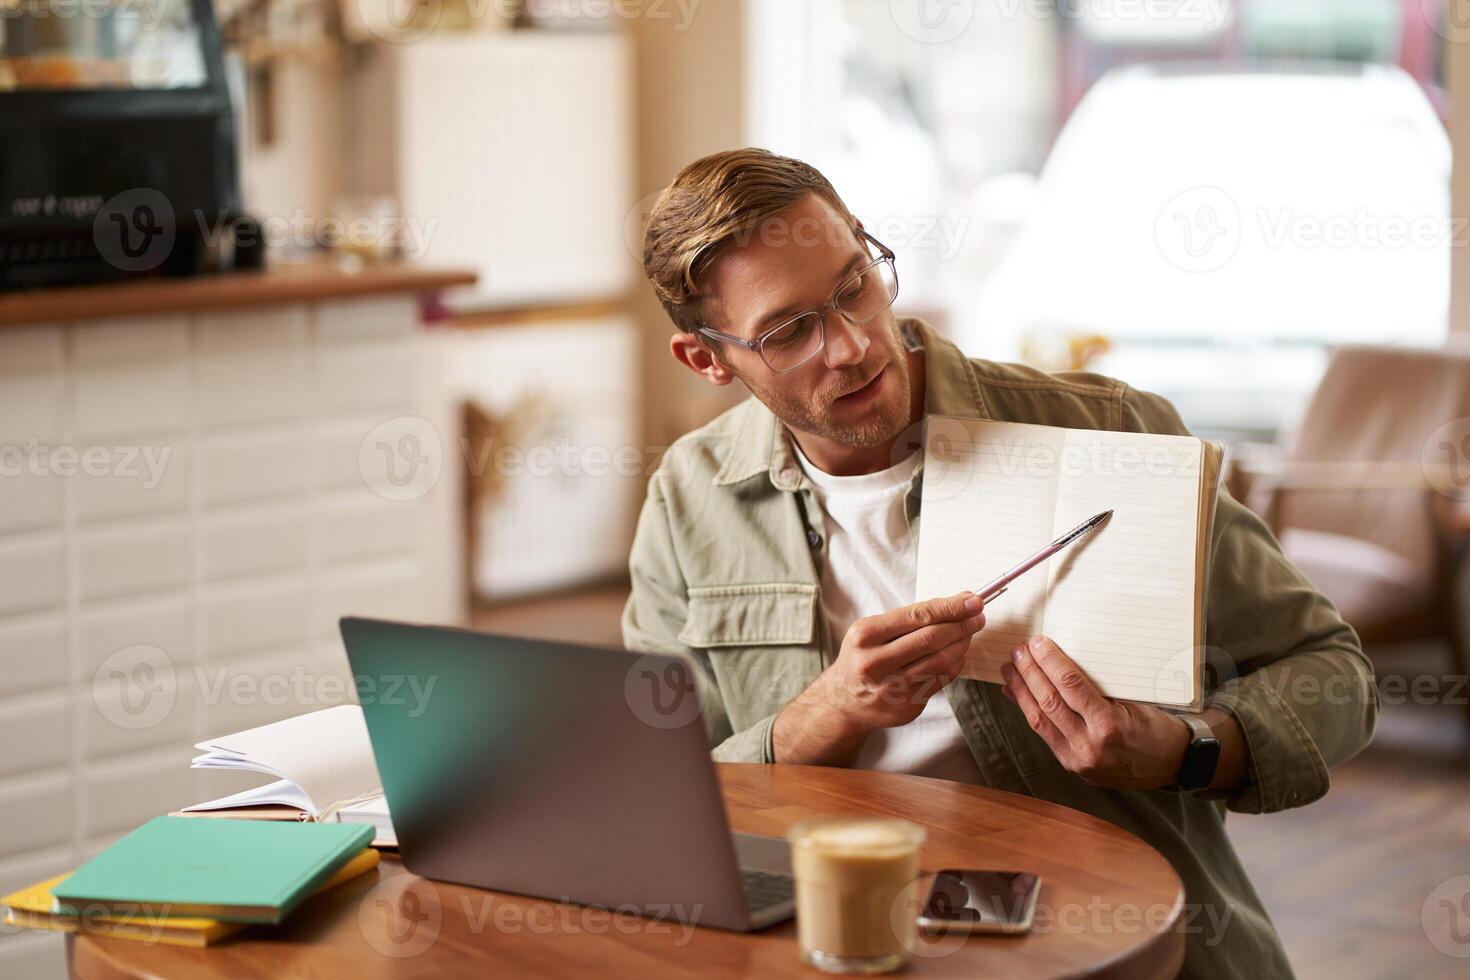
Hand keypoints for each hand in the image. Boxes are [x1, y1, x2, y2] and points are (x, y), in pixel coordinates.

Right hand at [773, 591, 987, 765]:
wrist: (843, 701)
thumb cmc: (863, 657)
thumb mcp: (871, 631)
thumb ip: (908, 618)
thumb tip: (954, 603)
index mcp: (866, 635)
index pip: (917, 616)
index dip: (950, 607)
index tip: (973, 600)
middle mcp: (876, 662)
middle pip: (931, 639)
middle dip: (962, 625)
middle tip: (978, 616)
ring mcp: (891, 688)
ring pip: (940, 661)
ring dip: (962, 644)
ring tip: (970, 633)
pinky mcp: (906, 706)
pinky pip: (941, 680)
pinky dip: (955, 664)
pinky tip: (958, 653)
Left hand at [1000, 635, 1189, 789]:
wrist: (1174, 764)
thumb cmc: (1158, 727)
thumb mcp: (1136, 700)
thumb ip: (1099, 687)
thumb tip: (1064, 662)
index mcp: (1110, 725)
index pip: (1070, 685)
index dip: (1050, 661)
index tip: (1037, 643)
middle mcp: (1091, 745)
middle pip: (1049, 702)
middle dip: (1029, 673)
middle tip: (1018, 652)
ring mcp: (1079, 759)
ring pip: (1040, 720)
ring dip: (1021, 692)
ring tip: (1010, 670)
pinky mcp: (1073, 765)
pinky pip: (1045, 734)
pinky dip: (1029, 711)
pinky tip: (1017, 695)